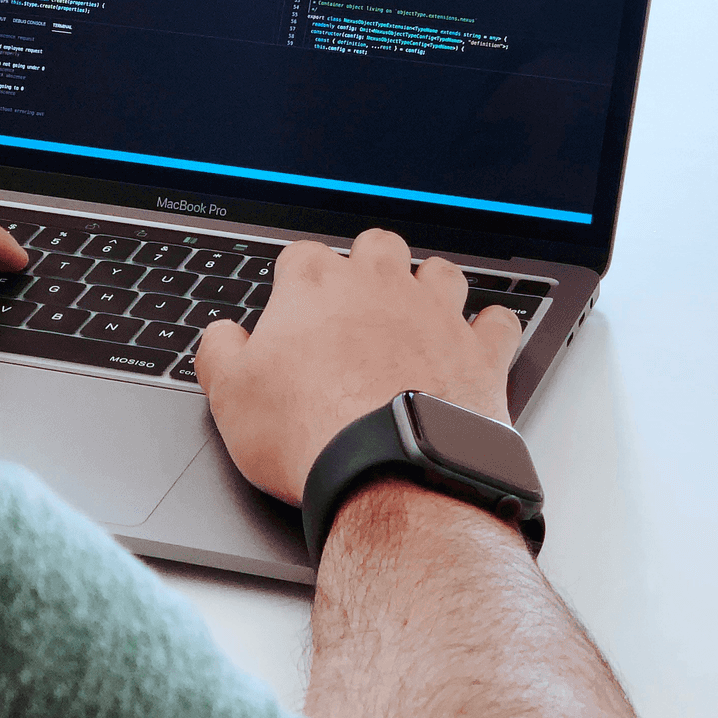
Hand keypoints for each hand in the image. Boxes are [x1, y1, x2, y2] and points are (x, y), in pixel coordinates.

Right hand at [193, 228, 522, 503]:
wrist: (388, 471)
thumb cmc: (308, 433)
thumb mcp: (231, 396)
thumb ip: (219, 352)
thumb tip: (221, 336)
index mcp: (316, 286)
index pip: (302, 256)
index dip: (297, 281)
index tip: (295, 308)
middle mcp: (380, 285)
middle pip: (377, 246)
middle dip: (368, 266)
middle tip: (357, 306)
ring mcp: (436, 314)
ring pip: (441, 272)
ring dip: (430, 288)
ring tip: (418, 317)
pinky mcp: (479, 351)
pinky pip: (498, 322)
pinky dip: (490, 331)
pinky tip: (477, 344)